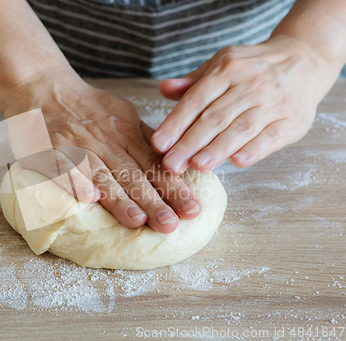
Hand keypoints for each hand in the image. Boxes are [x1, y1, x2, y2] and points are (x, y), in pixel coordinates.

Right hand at [4, 68, 201, 232]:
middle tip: (170, 225)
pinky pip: (64, 167)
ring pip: (102, 174)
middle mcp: (106, 139)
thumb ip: (144, 139)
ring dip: (119, 198)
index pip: (154, 163)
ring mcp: (78, 144)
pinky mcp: (51, 149)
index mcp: (127, 131)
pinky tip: (87, 198)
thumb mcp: (123, 113)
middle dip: (153, 200)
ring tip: (136, 220)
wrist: (43, 84)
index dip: (174, 187)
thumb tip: (173, 163)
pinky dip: (76, 182)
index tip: (192, 210)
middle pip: (132, 174)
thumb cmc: (87, 105)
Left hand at [151, 35, 334, 171]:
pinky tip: (237, 162)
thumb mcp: (221, 66)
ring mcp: (273, 102)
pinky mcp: (292, 120)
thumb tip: (163, 89)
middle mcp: (250, 83)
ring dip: (218, 149)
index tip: (158, 144)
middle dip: (190, 143)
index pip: (196, 99)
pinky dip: (254, 150)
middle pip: (215, 117)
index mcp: (228, 68)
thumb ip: (192, 83)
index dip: (176, 123)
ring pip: (241, 128)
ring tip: (198, 165)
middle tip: (171, 164)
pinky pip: (270, 137)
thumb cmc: (251, 69)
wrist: (304, 60)